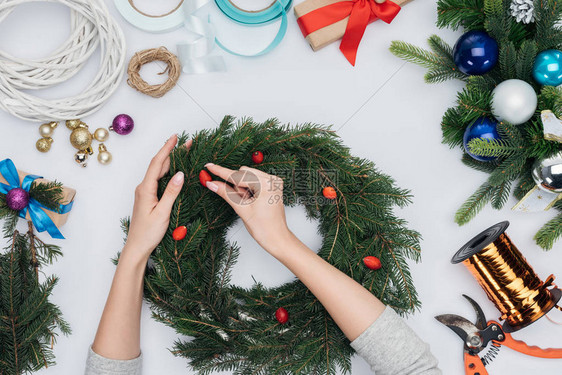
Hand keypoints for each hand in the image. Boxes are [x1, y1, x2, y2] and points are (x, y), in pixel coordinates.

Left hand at [124, 135, 190, 259]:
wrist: (137, 247)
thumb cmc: (148, 233)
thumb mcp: (163, 213)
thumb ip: (172, 192)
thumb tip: (180, 174)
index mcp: (146, 189)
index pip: (157, 164)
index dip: (166, 149)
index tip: (175, 137)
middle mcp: (144, 188)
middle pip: (159, 165)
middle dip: (172, 152)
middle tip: (186, 143)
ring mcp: (145, 192)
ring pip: (159, 172)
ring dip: (171, 161)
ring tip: (184, 152)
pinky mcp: (149, 197)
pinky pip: (159, 180)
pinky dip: (168, 172)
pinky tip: (176, 170)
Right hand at [204, 163, 291, 255]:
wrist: (277, 238)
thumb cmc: (263, 227)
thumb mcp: (241, 209)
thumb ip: (226, 193)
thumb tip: (212, 183)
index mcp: (266, 184)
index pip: (238, 175)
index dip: (221, 172)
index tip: (209, 166)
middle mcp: (272, 180)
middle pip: (243, 173)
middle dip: (237, 185)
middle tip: (242, 201)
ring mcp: (274, 182)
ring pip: (248, 177)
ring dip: (242, 188)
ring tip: (249, 203)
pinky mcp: (273, 186)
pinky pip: (255, 181)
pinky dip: (249, 189)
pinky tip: (253, 201)